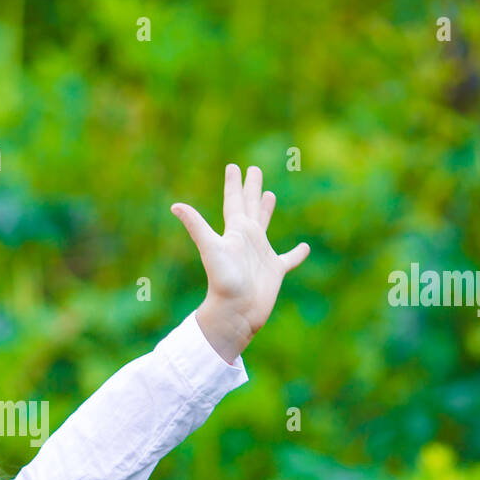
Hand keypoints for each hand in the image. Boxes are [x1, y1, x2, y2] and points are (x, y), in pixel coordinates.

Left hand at [171, 164, 309, 363]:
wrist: (234, 312)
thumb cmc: (223, 281)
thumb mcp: (211, 248)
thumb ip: (196, 226)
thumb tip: (175, 206)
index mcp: (234, 231)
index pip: (233, 201)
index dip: (234, 184)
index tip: (233, 166)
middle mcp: (247, 239)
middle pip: (249, 207)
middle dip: (251, 188)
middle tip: (254, 169)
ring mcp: (261, 254)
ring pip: (265, 225)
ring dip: (266, 210)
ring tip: (270, 195)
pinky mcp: (274, 271)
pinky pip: (289, 259)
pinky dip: (297, 254)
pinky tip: (305, 247)